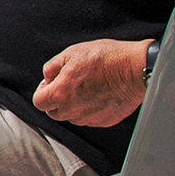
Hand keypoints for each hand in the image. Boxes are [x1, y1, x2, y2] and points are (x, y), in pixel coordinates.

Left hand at [32, 38, 150, 127]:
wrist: (136, 69)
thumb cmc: (105, 59)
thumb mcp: (70, 53)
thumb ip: (52, 67)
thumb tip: (47, 77)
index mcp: (60, 94)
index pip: (39, 102)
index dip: (43, 91)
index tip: (50, 83)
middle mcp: (72, 111)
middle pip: (54, 112)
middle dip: (57, 99)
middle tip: (69, 83)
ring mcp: (89, 118)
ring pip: (72, 117)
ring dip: (73, 105)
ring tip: (86, 87)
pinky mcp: (105, 121)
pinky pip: (89, 119)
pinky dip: (90, 109)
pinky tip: (98, 94)